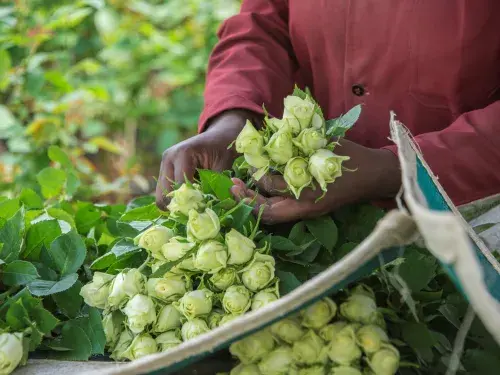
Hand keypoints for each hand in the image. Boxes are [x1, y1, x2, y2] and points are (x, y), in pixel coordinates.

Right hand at [156, 109, 260, 208]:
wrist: (218, 135)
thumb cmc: (223, 149)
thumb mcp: (224, 166)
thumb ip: (217, 185)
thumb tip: (214, 207)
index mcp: (183, 154)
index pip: (180, 186)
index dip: (191, 202)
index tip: (204, 209)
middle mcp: (168, 158)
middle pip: (164, 193)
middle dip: (180, 205)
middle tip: (197, 211)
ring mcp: (164, 163)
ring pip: (161, 194)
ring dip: (177, 202)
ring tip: (194, 206)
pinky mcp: (165, 170)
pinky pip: (165, 190)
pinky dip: (176, 198)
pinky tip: (190, 199)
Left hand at [230, 139, 400, 223]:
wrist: (376, 177)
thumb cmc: (352, 158)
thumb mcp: (326, 145)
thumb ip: (302, 140)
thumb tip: (275, 128)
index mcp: (311, 190)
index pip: (275, 186)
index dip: (259, 175)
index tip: (249, 164)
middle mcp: (307, 206)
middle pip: (268, 211)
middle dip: (247, 199)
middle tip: (233, 185)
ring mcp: (308, 211)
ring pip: (273, 216)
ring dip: (254, 204)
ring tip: (239, 190)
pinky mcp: (309, 211)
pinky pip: (282, 213)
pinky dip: (267, 204)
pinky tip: (258, 192)